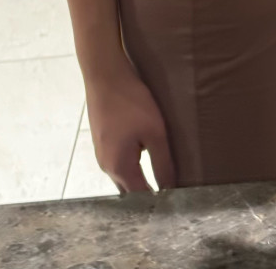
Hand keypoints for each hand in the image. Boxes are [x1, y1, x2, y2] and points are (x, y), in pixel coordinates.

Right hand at [84, 58, 177, 193]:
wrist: (103, 73)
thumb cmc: (130, 101)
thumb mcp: (154, 131)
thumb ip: (163, 163)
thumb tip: (171, 189)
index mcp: (120, 167)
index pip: (141, 198)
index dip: (158, 202)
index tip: (175, 200)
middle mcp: (107, 166)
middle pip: (129, 191)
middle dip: (148, 194)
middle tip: (169, 191)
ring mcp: (101, 154)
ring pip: (123, 177)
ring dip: (139, 180)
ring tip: (159, 175)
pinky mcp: (101, 141)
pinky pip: (118, 163)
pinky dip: (131, 167)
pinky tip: (143, 155)